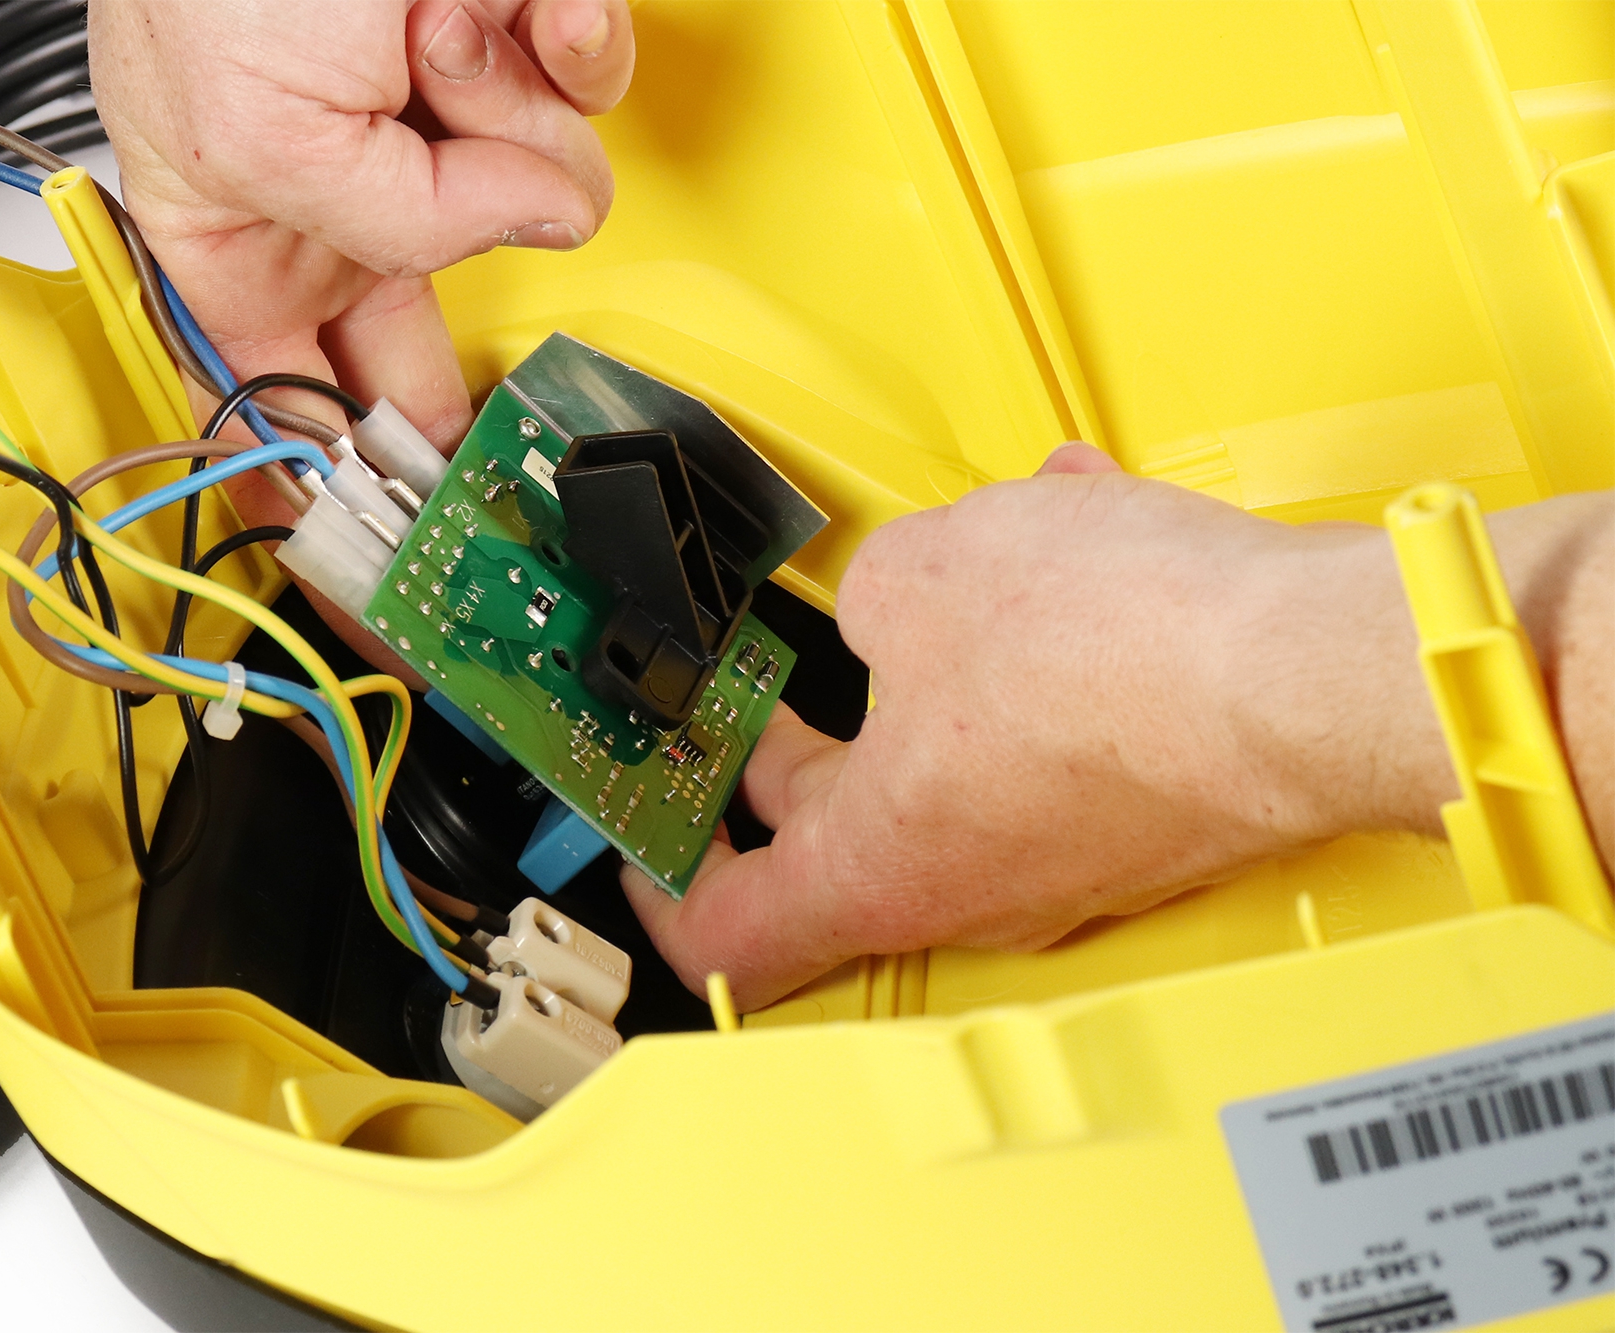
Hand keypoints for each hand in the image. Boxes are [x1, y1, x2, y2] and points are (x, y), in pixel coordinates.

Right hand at [90, 2, 632, 663]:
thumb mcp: (256, 137)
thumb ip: (386, 232)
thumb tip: (519, 235)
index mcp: (234, 231)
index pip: (275, 408)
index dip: (328, 509)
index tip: (383, 606)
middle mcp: (343, 197)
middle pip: (437, 348)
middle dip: (478, 353)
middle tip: (497, 497)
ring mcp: (442, 131)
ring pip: (545, 210)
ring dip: (506, 125)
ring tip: (441, 35)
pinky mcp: (521, 63)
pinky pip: (591, 108)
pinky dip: (567, 47)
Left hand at [624, 445, 1481, 1009]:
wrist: (1311, 673)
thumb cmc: (1127, 658)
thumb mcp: (924, 576)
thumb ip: (874, 596)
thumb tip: (902, 599)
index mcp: (883, 865)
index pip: (730, 932)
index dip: (666, 897)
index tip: (648, 851)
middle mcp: (977, 885)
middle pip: (844, 839)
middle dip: (803, 752)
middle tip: (777, 696)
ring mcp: (1068, 853)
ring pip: (961, 764)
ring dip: (941, 664)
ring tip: (958, 565)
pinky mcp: (1148, 806)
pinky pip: (1061, 727)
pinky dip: (1046, 644)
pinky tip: (1068, 547)